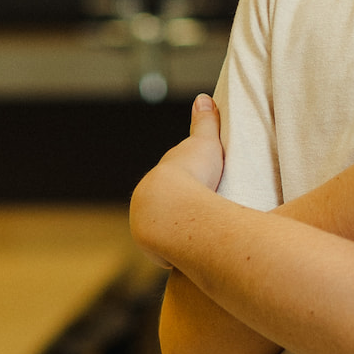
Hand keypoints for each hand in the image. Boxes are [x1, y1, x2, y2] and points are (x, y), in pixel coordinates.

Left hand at [130, 93, 224, 262]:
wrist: (171, 208)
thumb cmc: (192, 173)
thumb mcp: (205, 143)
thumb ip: (205, 122)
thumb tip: (203, 97)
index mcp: (159, 176)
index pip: (172, 180)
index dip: (187, 183)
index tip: (202, 187)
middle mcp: (147, 200)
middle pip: (166, 206)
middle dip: (180, 210)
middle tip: (204, 214)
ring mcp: (148, 226)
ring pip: (164, 229)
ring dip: (176, 233)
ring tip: (199, 238)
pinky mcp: (154, 249)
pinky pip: (167, 251)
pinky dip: (177, 251)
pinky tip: (190, 255)